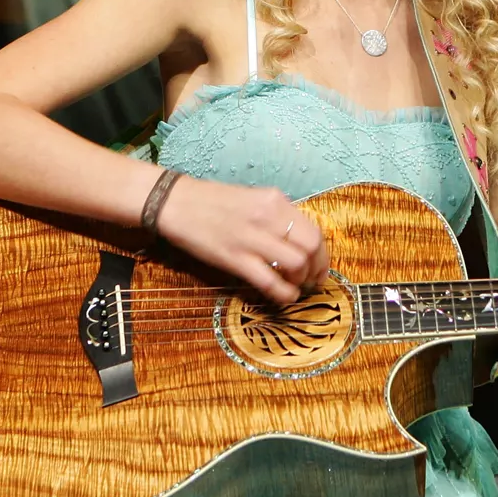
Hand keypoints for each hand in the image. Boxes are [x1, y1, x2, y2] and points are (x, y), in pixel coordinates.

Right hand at [155, 175, 329, 305]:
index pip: (313, 230)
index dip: (322, 254)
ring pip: (296, 264)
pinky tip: (283, 296)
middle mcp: (268, 216)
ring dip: (301, 282)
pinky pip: (270, 281)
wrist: (175, 202)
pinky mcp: (235, 258)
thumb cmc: (212, 202)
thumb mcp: (252, 199)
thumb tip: (296, 241)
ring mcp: (252, 238)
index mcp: (275, 201)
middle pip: (311, 247)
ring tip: (295, 288)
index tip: (319, 267)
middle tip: (312, 282)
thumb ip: (276, 217)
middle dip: (317, 269)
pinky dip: (284, 294)